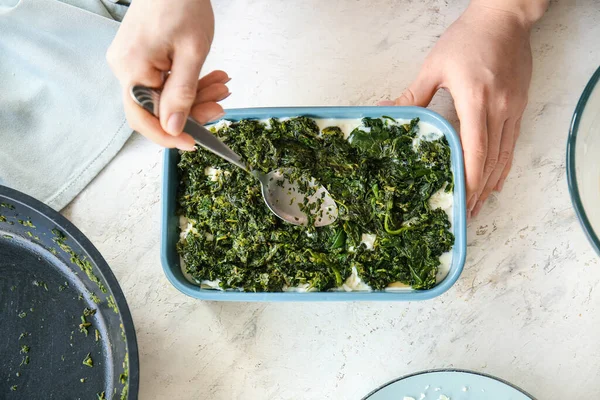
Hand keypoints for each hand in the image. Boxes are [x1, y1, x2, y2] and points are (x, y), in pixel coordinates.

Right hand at [107, 0, 228, 150]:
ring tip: (222, 86)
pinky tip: (210, 78)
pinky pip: (163, 80)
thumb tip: (174, 128)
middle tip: (221, 105)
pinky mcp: (140, 55)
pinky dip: (187, 82)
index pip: (142, 118)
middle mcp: (124, 66)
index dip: (168, 135)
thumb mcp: (192, 53)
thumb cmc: (181, 2)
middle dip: (192, 110)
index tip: (193, 143)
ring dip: (195, 95)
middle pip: (156, 107)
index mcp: (131, 68)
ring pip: (163, 94)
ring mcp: (130, 61)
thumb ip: (182, 94)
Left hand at [381, 1, 545, 217]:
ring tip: (480, 205)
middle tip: (467, 213)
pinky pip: (513, 143)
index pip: (475, 150)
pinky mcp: (519, 105)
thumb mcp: (434, 65)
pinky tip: (497, 180)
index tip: (461, 199)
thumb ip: (413, 94)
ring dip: (492, 183)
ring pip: (504, 155)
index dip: (470, 179)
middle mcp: (498, 109)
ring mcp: (512, 108)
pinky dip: (505, 165)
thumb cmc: (467, 38)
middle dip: (478, 190)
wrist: (505, 17)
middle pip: (491, 160)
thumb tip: (386, 110)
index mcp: (476, 101)